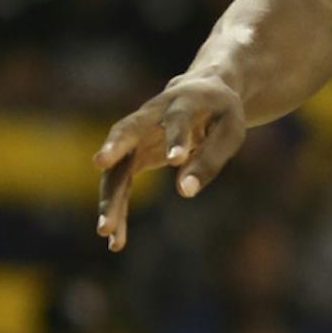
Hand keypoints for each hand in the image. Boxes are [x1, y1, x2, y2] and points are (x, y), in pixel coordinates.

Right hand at [95, 74, 246, 251]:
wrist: (201, 91)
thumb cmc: (221, 113)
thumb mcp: (230, 131)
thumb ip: (210, 159)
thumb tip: (185, 191)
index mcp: (184, 101)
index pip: (177, 119)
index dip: (176, 137)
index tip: (176, 159)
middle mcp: (152, 114)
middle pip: (127, 129)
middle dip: (115, 147)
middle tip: (101, 163)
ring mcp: (137, 135)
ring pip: (117, 165)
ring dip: (111, 197)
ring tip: (107, 232)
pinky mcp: (132, 155)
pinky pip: (120, 183)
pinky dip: (117, 209)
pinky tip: (116, 241)